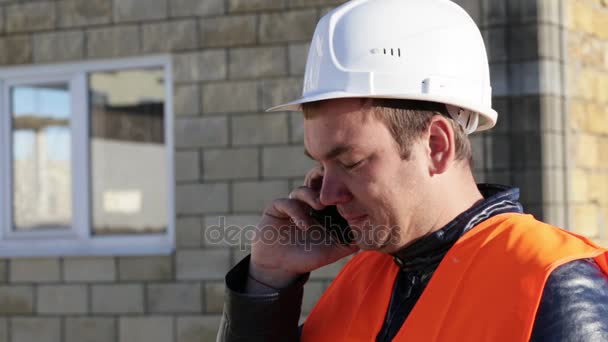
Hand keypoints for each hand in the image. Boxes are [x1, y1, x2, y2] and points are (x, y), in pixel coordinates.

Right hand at [248, 166, 358, 289]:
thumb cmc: (306, 257)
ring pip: (302, 190)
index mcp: (322, 210)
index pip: (332, 194)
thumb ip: (349, 243)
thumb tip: (372, 237)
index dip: (340, 191)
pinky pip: (286, 202)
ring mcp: (292, 204)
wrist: (279, 267)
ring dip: (311, 195)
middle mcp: (307, 204)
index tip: (351, 194)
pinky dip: (296, 211)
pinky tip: (304, 225)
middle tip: (335, 189)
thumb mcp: (332, 252)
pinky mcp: (277, 208)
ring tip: (320, 205)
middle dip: (325, 184)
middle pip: (316, 185)